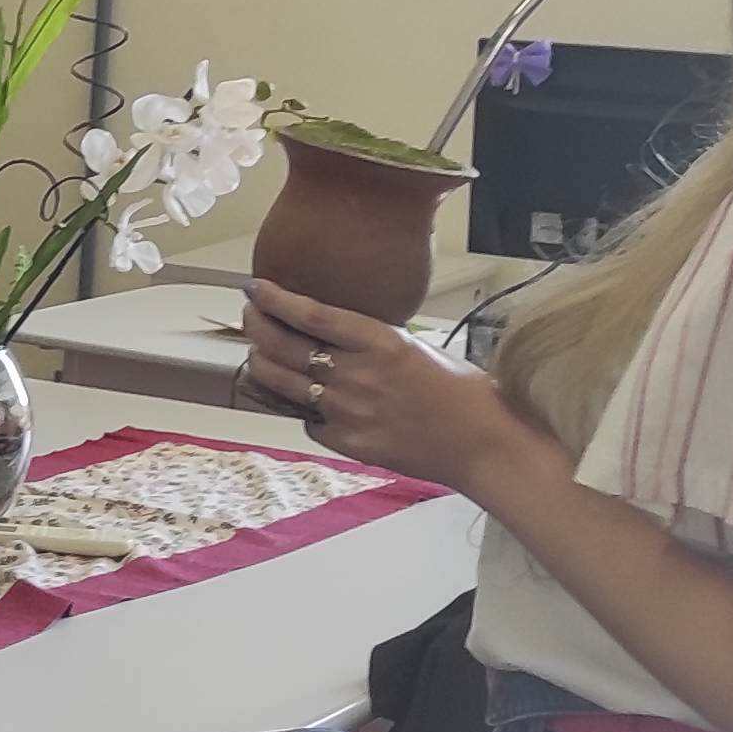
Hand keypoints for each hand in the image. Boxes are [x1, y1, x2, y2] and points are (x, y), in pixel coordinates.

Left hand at [238, 278, 535, 494]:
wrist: (483, 444)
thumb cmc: (462, 390)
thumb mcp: (417, 348)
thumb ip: (372, 341)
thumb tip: (333, 331)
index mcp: (380, 342)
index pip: (311, 315)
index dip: (275, 300)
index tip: (255, 287)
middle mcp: (358, 375)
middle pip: (284, 347)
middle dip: (257, 326)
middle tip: (250, 315)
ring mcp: (349, 412)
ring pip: (284, 384)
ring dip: (263, 365)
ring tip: (258, 353)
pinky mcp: (348, 443)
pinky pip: (308, 421)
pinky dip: (300, 407)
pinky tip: (298, 398)